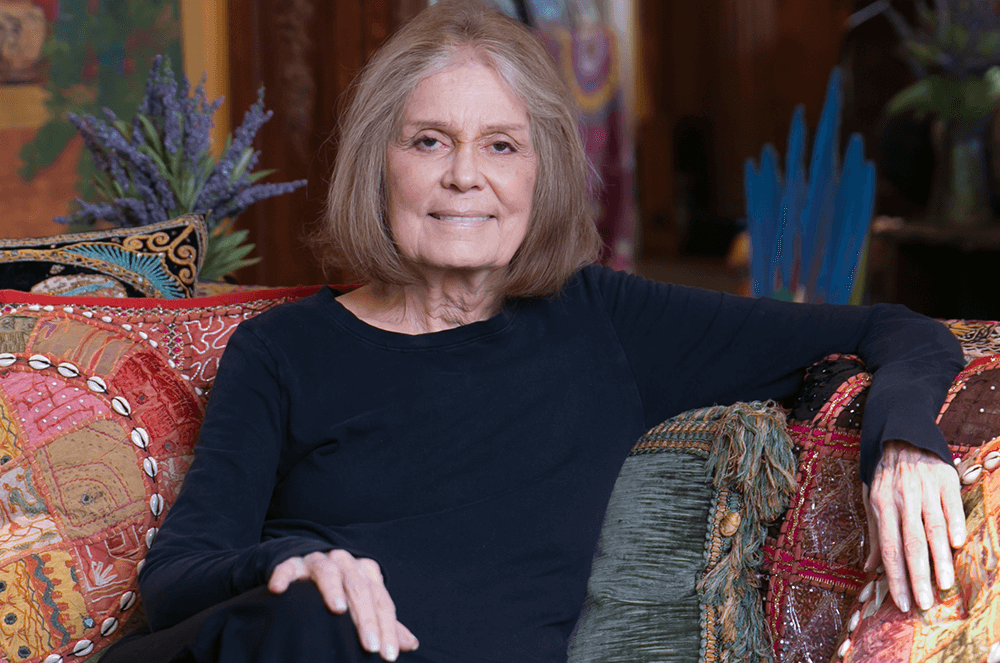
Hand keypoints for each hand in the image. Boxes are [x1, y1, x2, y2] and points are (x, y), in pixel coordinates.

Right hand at [268, 549, 417, 660]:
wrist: (309, 565)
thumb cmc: (344, 590)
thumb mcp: (365, 604)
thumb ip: (384, 623)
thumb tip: (411, 644)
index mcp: (366, 572)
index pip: (381, 601)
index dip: (387, 628)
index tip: (388, 655)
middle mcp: (345, 563)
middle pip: (360, 588)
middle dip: (366, 619)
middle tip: (370, 646)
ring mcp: (318, 561)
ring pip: (328, 572)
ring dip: (333, 589)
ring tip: (337, 610)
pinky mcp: (293, 563)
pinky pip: (288, 567)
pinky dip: (284, 576)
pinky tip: (279, 590)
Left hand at [864, 440, 966, 612]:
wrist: (902, 436)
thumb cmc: (885, 474)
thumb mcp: (871, 500)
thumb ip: (875, 534)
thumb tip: (870, 567)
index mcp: (882, 506)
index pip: (888, 548)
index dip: (895, 577)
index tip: (902, 602)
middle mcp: (902, 500)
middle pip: (910, 543)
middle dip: (917, 576)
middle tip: (924, 603)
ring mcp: (924, 490)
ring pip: (932, 528)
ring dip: (938, 559)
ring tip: (943, 585)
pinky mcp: (945, 481)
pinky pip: (951, 506)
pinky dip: (954, 524)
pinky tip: (958, 544)